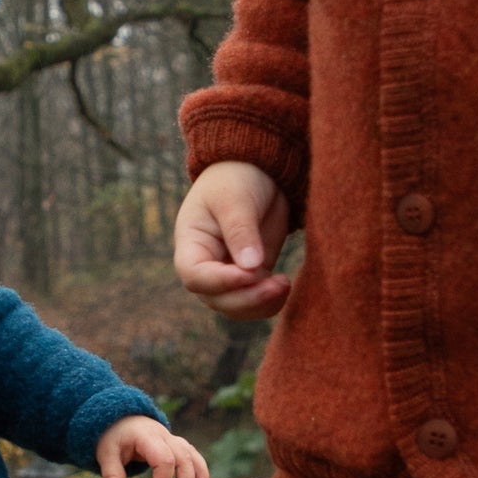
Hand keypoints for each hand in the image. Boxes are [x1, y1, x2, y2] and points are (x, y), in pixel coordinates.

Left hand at [94, 416, 211, 477]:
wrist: (119, 418)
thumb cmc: (113, 437)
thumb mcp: (107, 456)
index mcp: (147, 437)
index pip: (164, 459)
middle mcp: (164, 436)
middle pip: (184, 457)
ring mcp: (172, 439)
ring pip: (192, 455)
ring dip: (199, 475)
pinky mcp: (176, 445)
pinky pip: (193, 455)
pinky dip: (200, 469)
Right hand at [174, 160, 293, 318]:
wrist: (256, 170)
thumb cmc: (236, 178)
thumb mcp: (234, 199)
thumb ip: (240, 231)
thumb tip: (250, 269)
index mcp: (191, 244)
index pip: (195, 276)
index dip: (220, 281)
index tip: (248, 274)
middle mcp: (206, 265)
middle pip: (217, 298)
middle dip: (246, 298)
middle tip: (277, 284)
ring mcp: (229, 273)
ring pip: (237, 306)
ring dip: (260, 304)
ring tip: (284, 284)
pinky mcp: (253, 274)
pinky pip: (257, 300)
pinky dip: (271, 302)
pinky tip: (285, 286)